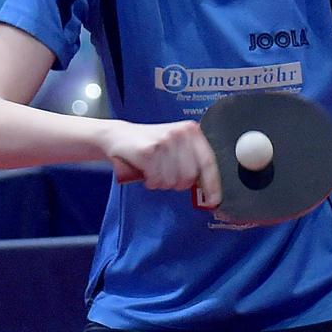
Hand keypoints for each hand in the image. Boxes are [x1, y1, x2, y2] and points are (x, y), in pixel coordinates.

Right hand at [104, 119, 219, 206]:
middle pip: (190, 176)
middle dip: (178, 183)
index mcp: (191, 131)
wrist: (118, 136)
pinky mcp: (148, 150)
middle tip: (166, 176)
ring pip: (173, 180)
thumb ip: (193, 161)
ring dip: (162, 182)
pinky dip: (151, 181)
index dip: (212, 184)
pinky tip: (146, 172)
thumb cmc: (150, 144)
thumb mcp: (176, 146)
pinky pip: (157, 179)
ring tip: (154, 171)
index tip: (214, 200)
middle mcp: (180, 133)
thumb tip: (208, 189)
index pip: (208, 162)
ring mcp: (164, 141)